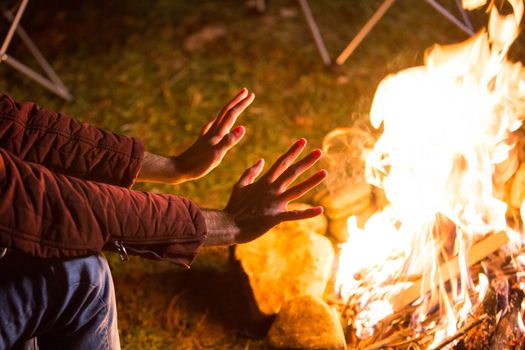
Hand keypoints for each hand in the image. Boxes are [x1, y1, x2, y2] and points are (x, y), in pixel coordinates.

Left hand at [136, 88, 253, 183]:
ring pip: (220, 118)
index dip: (242, 104)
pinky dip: (216, 122)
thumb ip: (229, 141)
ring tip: (235, 106)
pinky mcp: (202, 142)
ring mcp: (207, 136)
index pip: (232, 114)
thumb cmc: (198, 165)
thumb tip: (243, 127)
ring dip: (229, 110)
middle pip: (226, 112)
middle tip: (247, 92)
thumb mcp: (217, 154)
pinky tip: (214, 123)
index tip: (251, 94)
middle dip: (237, 102)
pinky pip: (211, 127)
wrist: (178, 169)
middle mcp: (213, 132)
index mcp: (218, 134)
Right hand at [203, 139, 327, 245]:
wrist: (227, 225)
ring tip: (325, 173)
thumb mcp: (240, 185)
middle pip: (292, 172)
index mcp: (264, 182)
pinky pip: (294, 215)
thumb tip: (261, 160)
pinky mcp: (275, 217)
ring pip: (297, 190)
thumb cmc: (234, 207)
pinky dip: (307, 213)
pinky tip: (320, 210)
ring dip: (311, 181)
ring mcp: (274, 203)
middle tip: (319, 151)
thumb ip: (251, 172)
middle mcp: (272, 189)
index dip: (293, 151)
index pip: (281, 163)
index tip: (303, 141)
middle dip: (306, 161)